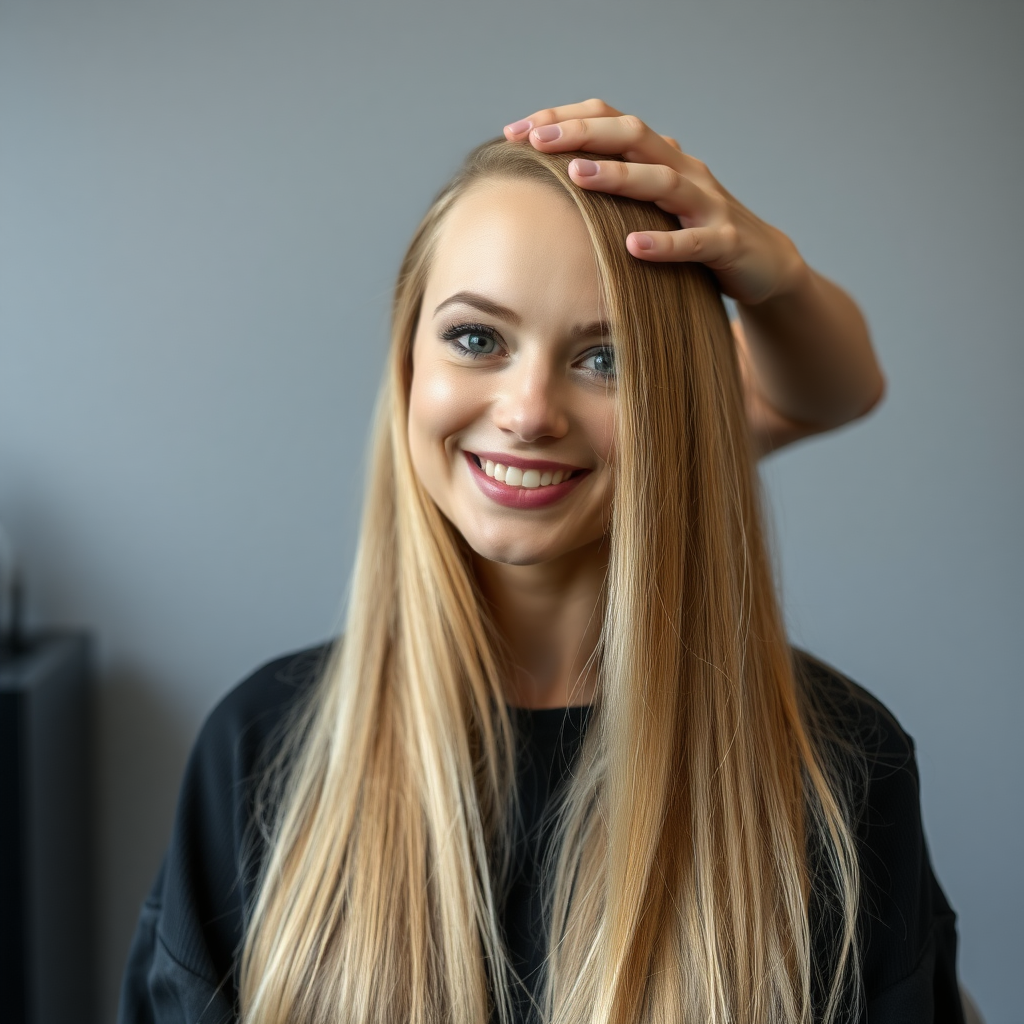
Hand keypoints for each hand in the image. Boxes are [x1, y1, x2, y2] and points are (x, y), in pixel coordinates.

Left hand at [503, 99, 805, 307]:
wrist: (761, 262)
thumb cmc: (694, 232)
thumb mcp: (650, 205)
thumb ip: (615, 187)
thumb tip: (552, 178)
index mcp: (660, 157)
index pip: (609, 120)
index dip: (563, 118)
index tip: (515, 130)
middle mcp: (683, 170)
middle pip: (632, 135)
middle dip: (582, 133)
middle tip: (537, 140)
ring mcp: (707, 205)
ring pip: (662, 179)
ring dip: (617, 176)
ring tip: (576, 174)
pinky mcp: (725, 243)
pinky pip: (694, 242)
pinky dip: (664, 244)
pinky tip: (632, 247)